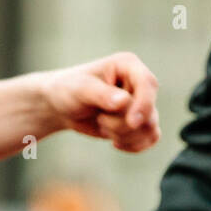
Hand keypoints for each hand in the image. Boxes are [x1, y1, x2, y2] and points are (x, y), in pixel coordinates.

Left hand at [42, 53, 160, 151]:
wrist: (60, 106)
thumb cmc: (68, 90)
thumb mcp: (80, 89)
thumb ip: (101, 94)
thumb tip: (124, 101)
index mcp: (128, 65)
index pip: (148, 84)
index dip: (144, 104)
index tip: (131, 122)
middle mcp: (139, 83)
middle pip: (149, 112)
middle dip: (122, 124)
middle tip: (100, 118)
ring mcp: (140, 103)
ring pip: (150, 128)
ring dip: (124, 135)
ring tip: (103, 125)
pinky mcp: (138, 122)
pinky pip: (150, 138)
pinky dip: (134, 145)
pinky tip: (114, 142)